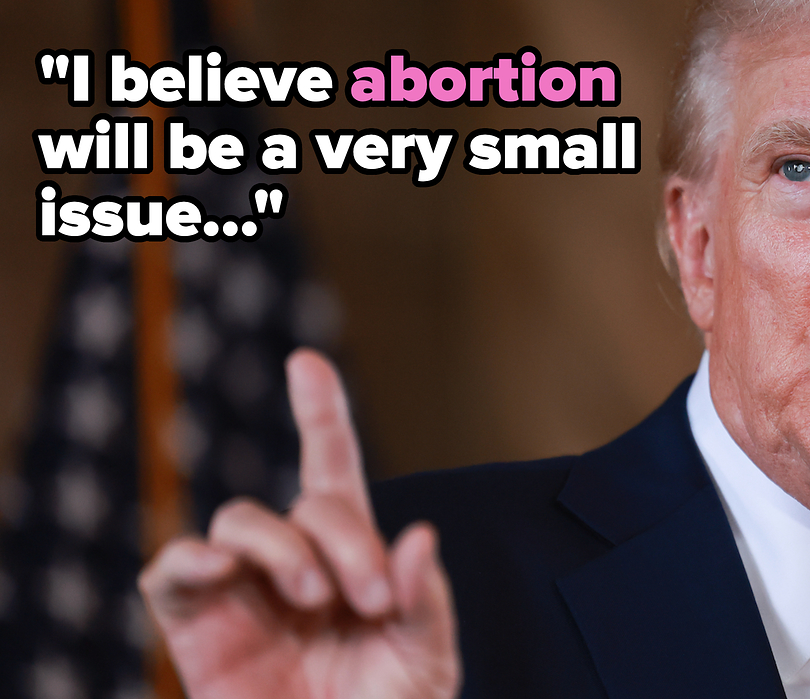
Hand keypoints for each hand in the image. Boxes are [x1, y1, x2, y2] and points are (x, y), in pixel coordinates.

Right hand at [140, 349, 459, 698]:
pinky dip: (191, 558)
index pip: (333, 471)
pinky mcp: (193, 625)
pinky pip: (171, 569)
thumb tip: (420, 535)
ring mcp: (240, 590)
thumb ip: (425, 600)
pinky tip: (222, 570)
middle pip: (307, 502)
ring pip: (242, 518)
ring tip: (314, 597)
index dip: (321, 414)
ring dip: (283, 547)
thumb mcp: (425, 661)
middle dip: (345, 540)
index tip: (307, 362)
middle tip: (371, 598)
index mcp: (349, 559)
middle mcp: (293, 562)